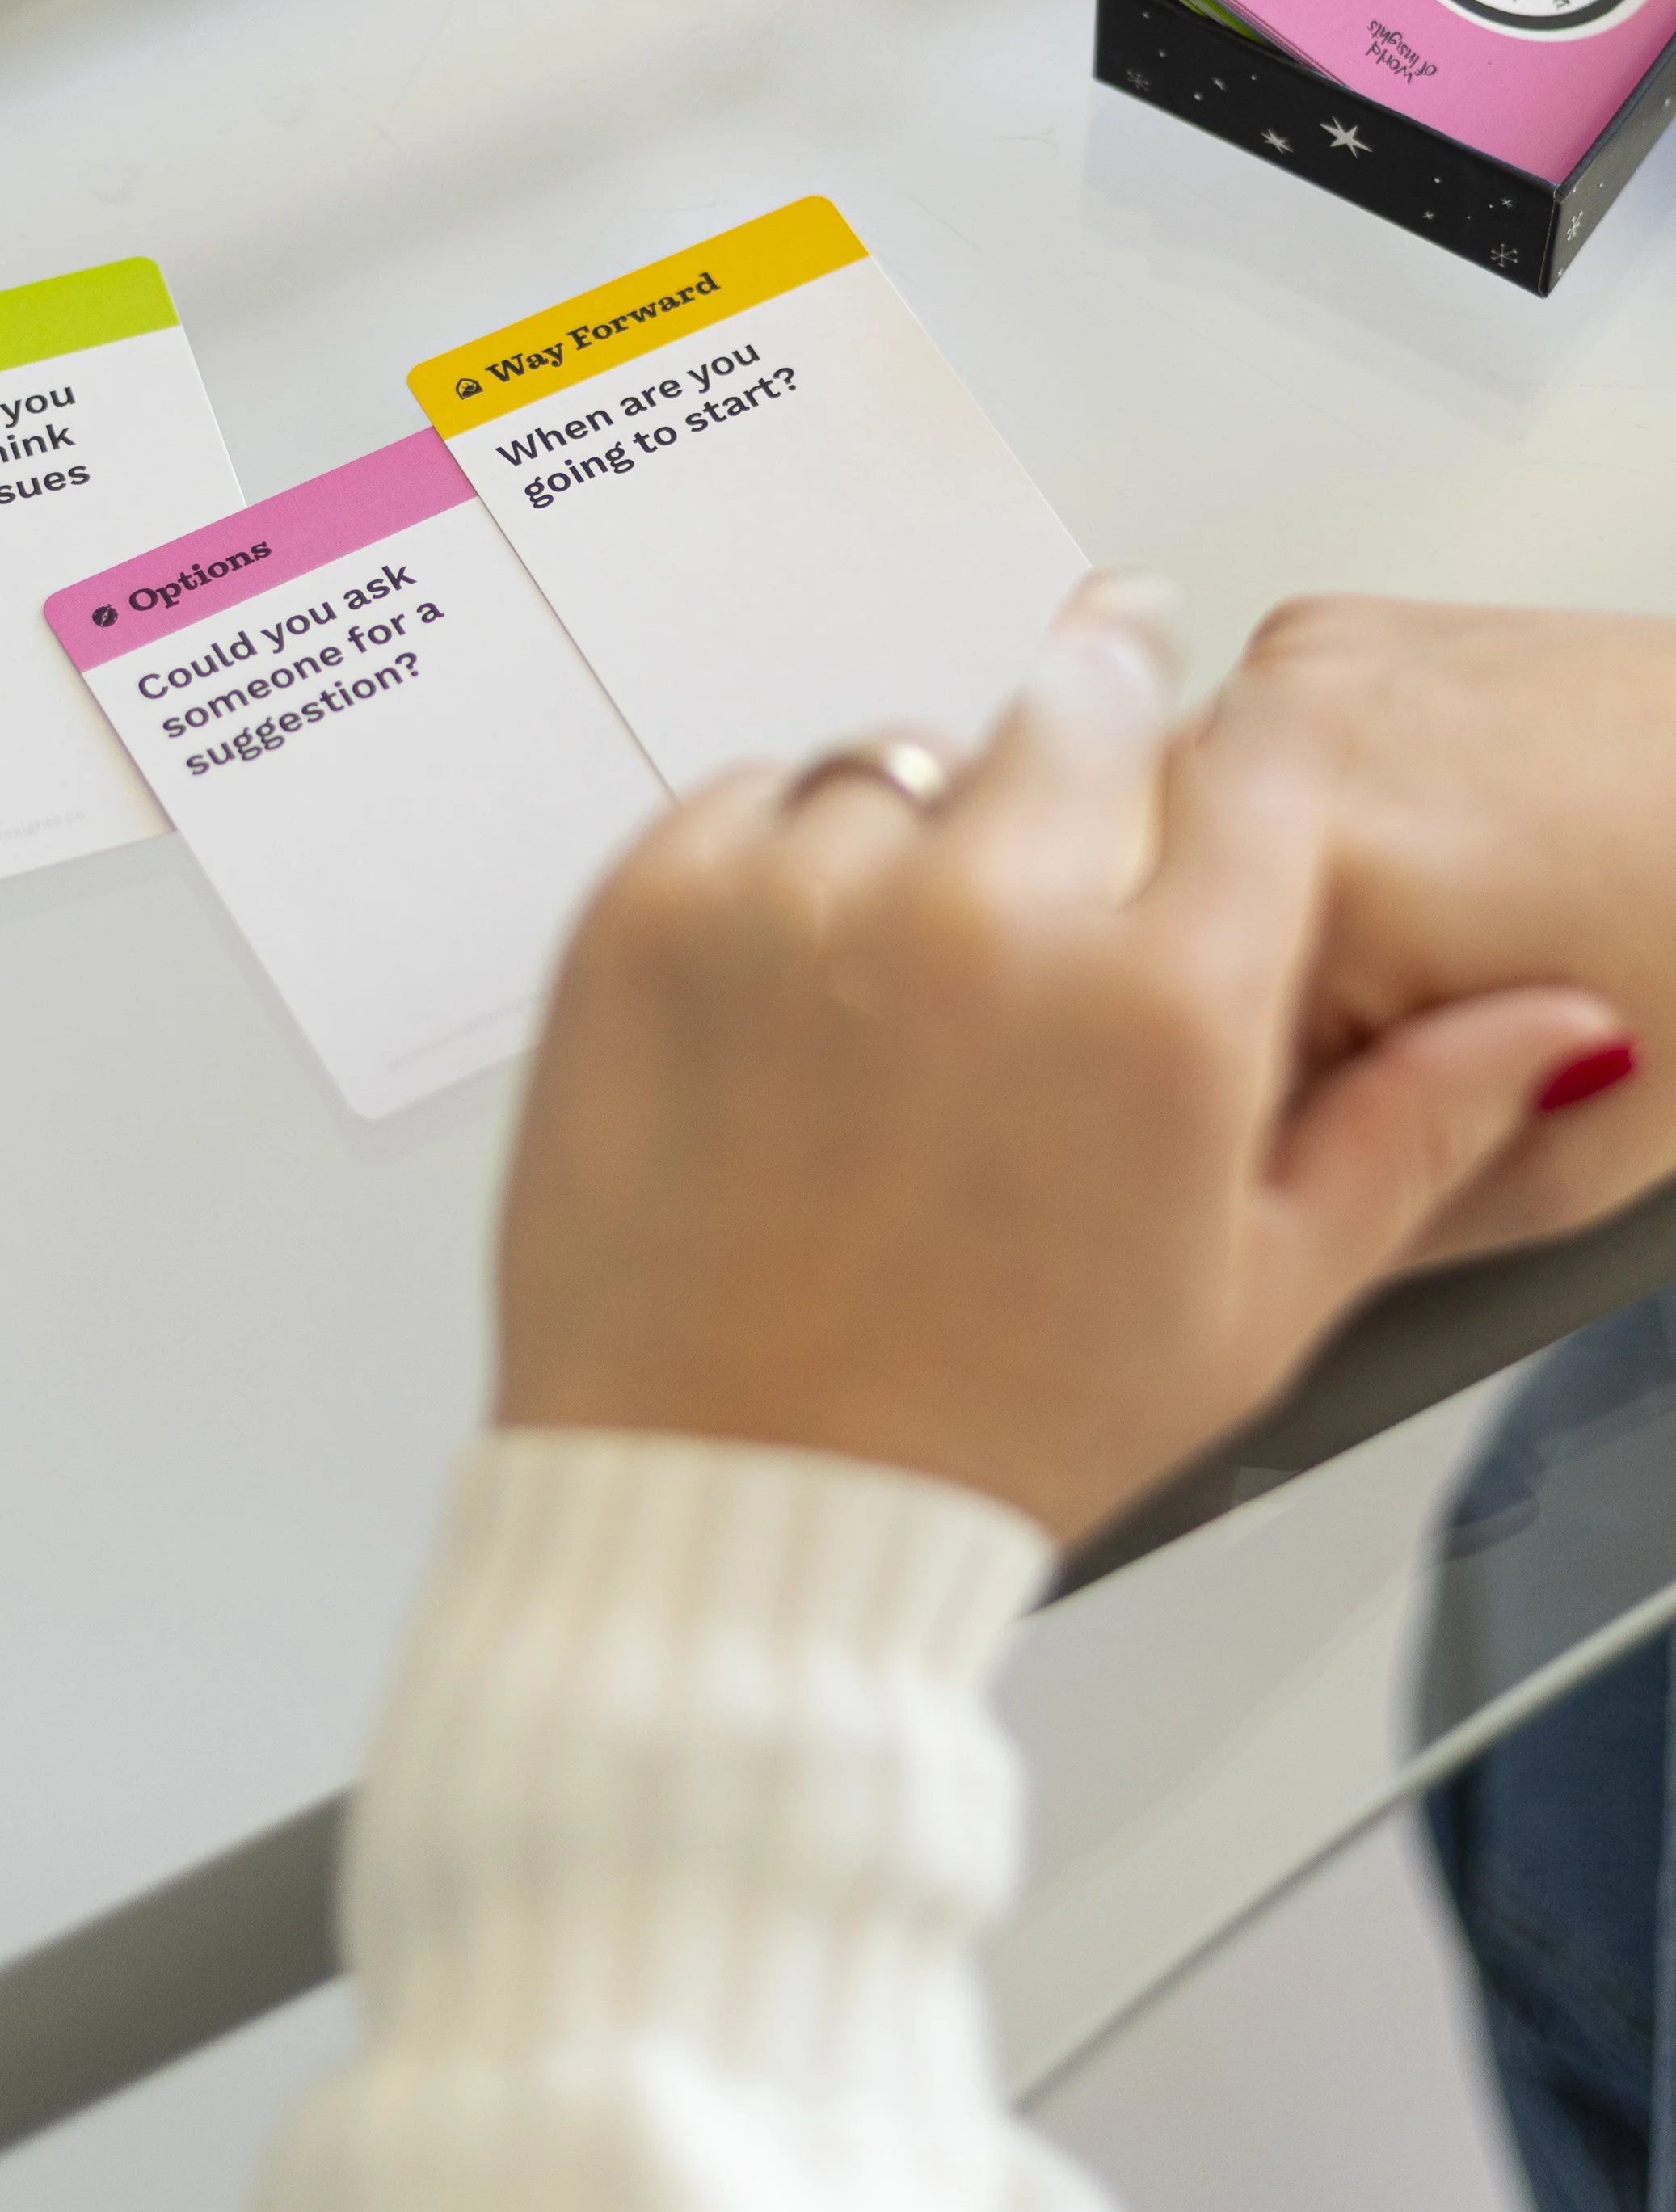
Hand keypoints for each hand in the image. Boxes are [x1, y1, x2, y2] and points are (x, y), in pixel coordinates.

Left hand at [497, 580, 1620, 1543]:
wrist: (732, 1504)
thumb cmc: (985, 1426)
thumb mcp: (1248, 1299)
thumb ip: (1414, 1127)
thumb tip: (1559, 1026)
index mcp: (1161, 1006)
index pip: (1257, 759)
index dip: (1244, 750)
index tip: (1218, 755)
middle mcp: (989, 917)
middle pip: (1077, 707)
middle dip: (1086, 762)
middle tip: (1049, 885)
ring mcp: (806, 903)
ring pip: (903, 758)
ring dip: (920, 837)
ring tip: (902, 998)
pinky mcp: (652, 910)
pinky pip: (746, 798)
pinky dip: (773, 869)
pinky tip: (795, 999)